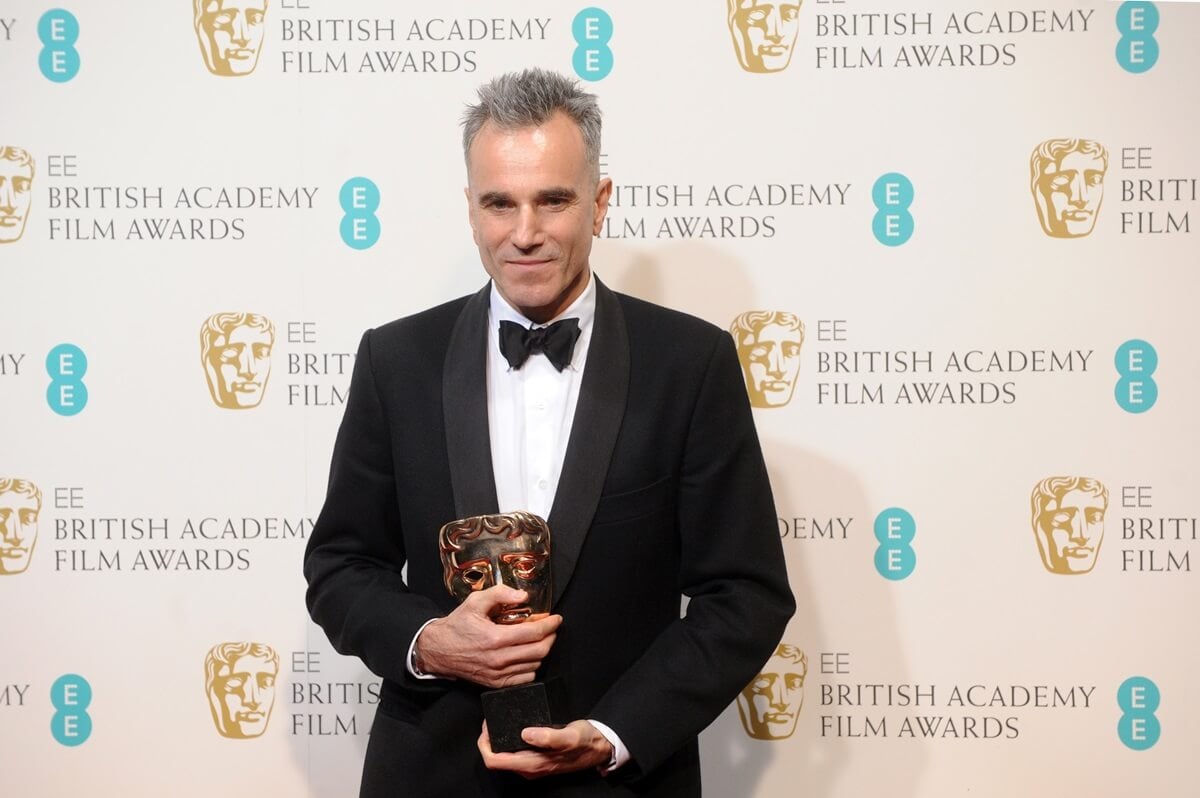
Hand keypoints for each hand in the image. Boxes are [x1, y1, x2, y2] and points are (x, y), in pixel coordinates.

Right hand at [416, 585, 561, 687]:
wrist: (439, 650)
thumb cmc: (457, 625)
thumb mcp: (475, 602)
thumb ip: (500, 594)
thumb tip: (522, 596)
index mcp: (495, 638)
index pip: (534, 633)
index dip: (550, 625)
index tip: (556, 619)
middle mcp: (499, 659)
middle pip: (540, 651)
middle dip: (551, 637)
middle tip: (550, 628)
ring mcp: (498, 674)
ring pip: (535, 665)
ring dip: (542, 651)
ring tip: (539, 639)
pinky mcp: (496, 684)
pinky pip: (525, 678)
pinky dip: (532, 666)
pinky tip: (527, 654)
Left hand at [478, 719, 614, 778]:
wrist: (600, 748)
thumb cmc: (585, 741)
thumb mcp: (570, 736)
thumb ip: (549, 737)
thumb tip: (526, 733)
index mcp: (532, 764)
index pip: (494, 761)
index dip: (484, 745)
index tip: (487, 727)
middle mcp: (529, 768)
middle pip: (496, 760)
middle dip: (488, 741)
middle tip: (490, 721)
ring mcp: (532, 766)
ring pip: (504, 757)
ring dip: (497, 741)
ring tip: (498, 722)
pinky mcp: (537, 760)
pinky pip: (513, 754)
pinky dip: (507, 741)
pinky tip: (512, 727)